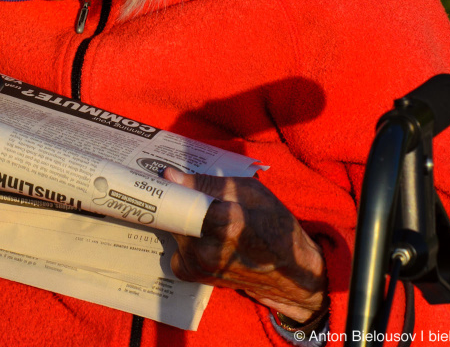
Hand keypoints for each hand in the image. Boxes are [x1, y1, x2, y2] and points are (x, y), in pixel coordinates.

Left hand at [165, 168, 327, 323]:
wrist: (288, 270)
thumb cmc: (274, 224)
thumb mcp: (250, 191)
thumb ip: (208, 182)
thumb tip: (170, 174)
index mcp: (226, 223)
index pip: (180, 199)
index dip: (170, 185)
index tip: (161, 175)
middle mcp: (208, 248)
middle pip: (172, 214)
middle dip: (174, 200)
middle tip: (178, 190)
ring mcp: (198, 265)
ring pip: (172, 230)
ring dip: (180, 219)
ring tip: (200, 215)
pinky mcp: (192, 275)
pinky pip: (175, 248)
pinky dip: (183, 239)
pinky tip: (201, 235)